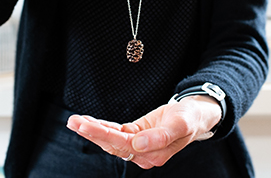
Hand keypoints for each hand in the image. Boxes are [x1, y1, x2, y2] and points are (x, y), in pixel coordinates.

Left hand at [66, 95, 221, 168]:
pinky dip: (101, 126)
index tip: (86, 125)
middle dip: (92, 133)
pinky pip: (115, 132)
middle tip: (74, 122)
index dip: (103, 135)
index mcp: (154, 154)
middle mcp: (143, 153)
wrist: (196, 115)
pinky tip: (87, 121)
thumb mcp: (181, 124)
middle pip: (112, 144)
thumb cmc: (190, 118)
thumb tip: (139, 144)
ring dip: (92, 130)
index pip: (123, 145)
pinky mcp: (135, 135)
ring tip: (74, 121)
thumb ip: (161, 137)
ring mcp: (138, 145)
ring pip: (111, 140)